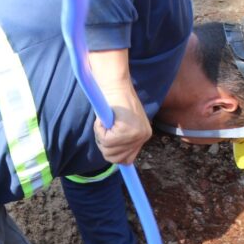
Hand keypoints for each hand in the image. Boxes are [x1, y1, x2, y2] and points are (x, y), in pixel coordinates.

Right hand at [87, 48, 151, 164]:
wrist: (115, 84)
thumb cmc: (114, 101)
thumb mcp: (122, 123)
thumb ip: (122, 140)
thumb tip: (116, 158)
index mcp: (144, 135)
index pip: (127, 159)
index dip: (114, 153)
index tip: (109, 144)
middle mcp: (143, 136)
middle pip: (116, 159)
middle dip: (104, 145)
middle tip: (104, 128)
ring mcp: (136, 134)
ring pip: (109, 150)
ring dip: (101, 137)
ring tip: (104, 122)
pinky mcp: (127, 130)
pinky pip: (105, 140)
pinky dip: (99, 130)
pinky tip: (103, 119)